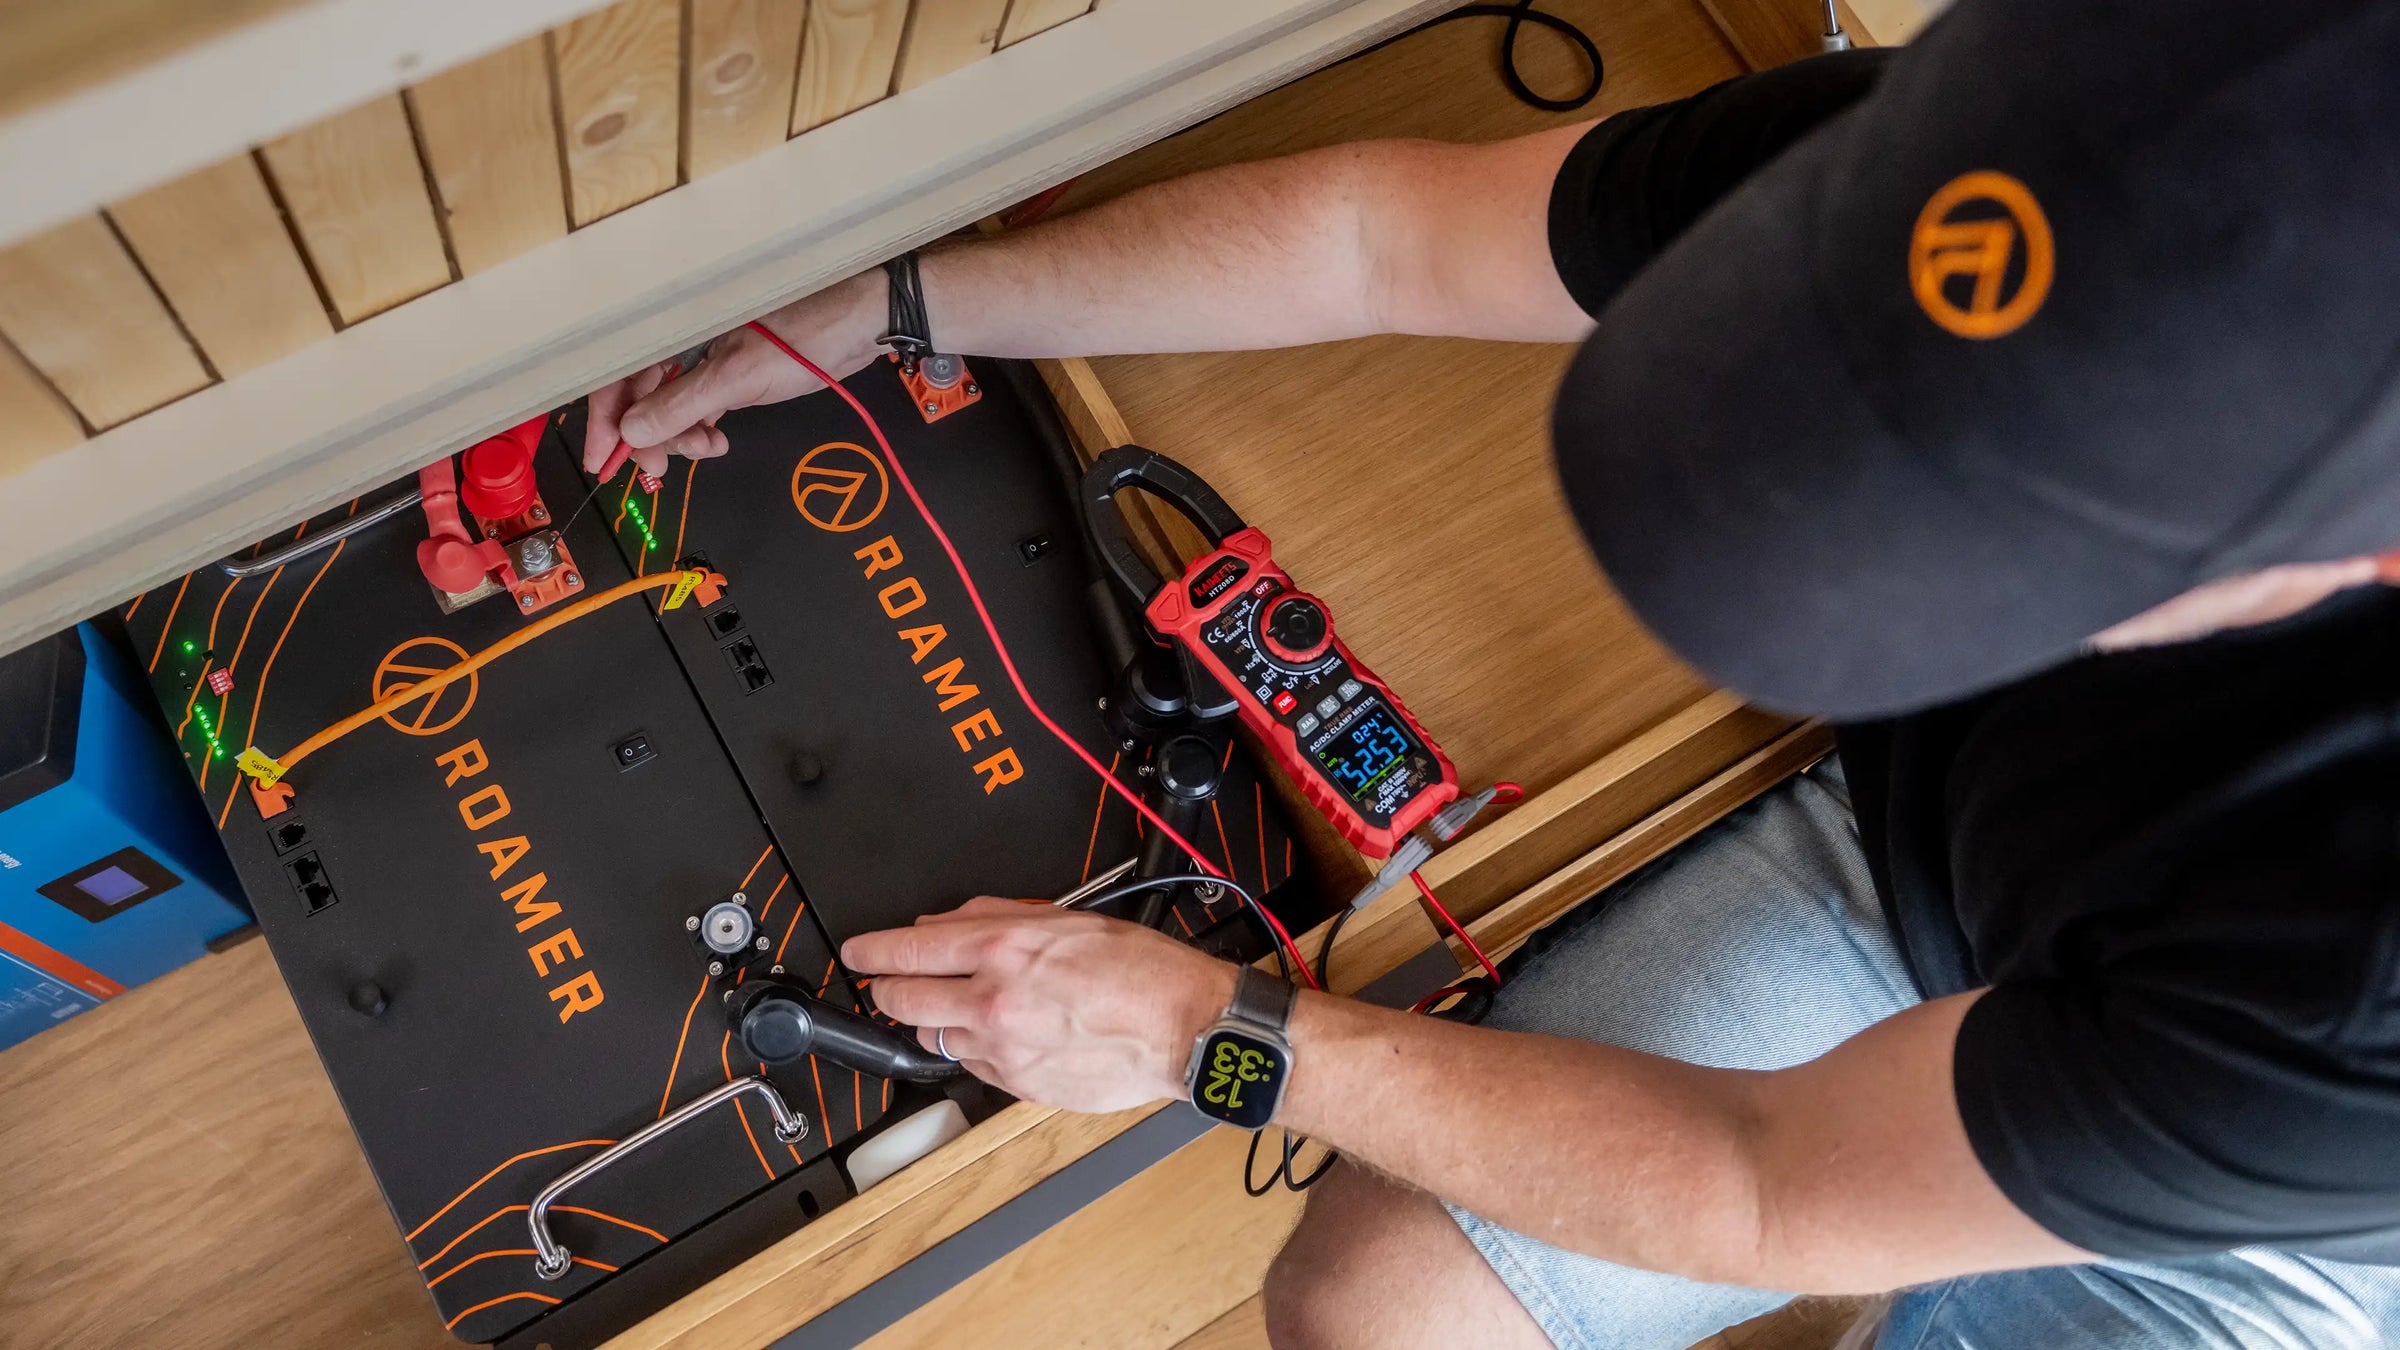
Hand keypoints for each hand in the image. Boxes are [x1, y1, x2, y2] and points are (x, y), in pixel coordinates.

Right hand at [580, 270, 888, 478]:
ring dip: (677, 436)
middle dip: (645, 435)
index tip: (603, 460)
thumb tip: (633, 433)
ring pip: (668, 406)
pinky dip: (699, 429)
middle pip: (638, 394)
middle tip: (658, 469)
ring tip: (707, 448)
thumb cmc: (806, 336)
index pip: (618, 373)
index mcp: (673, 326)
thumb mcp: (738, 377)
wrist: (860, 325)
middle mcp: (681, 339)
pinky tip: (716, 441)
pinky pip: (696, 407)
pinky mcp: (728, 373)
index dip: (605, 417)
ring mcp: (705, 357)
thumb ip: (682, 405)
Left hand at [843, 897, 1236, 1113]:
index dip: (870, 951)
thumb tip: (942, 924)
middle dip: (887, 989)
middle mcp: (993, 1001)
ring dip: (933, 1021)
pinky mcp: (1017, 1085)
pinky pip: (971, 1067)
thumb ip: (994, 917)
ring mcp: (1002, 1049)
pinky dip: (973, 1050)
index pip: (908, 949)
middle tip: (889, 982)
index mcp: (1004, 949)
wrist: (1183, 1027)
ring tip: (961, 1008)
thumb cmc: (1139, 970)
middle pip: (901, 999)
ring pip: (932, 1037)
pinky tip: (1001, 1033)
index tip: (857, 953)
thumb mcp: (1066, 918)